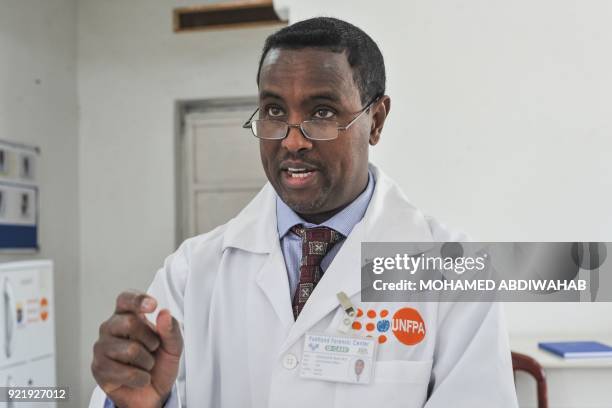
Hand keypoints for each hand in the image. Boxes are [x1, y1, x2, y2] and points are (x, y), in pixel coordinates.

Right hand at [92, 291, 182, 407]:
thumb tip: (164, 313)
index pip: (125, 299)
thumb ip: (171, 329)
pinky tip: (140, 378)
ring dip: (147, 361)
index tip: (153, 306)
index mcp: (127, 315)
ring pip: (131, 349)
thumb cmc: (159, 363)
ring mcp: (102, 347)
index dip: (137, 300)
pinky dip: (141, 378)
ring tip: (146, 365)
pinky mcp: (98, 368)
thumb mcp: (173, 346)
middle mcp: (110, 327)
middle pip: (130, 323)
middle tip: (153, 349)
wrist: (152, 393)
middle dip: (151, 340)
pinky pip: (126, 372)